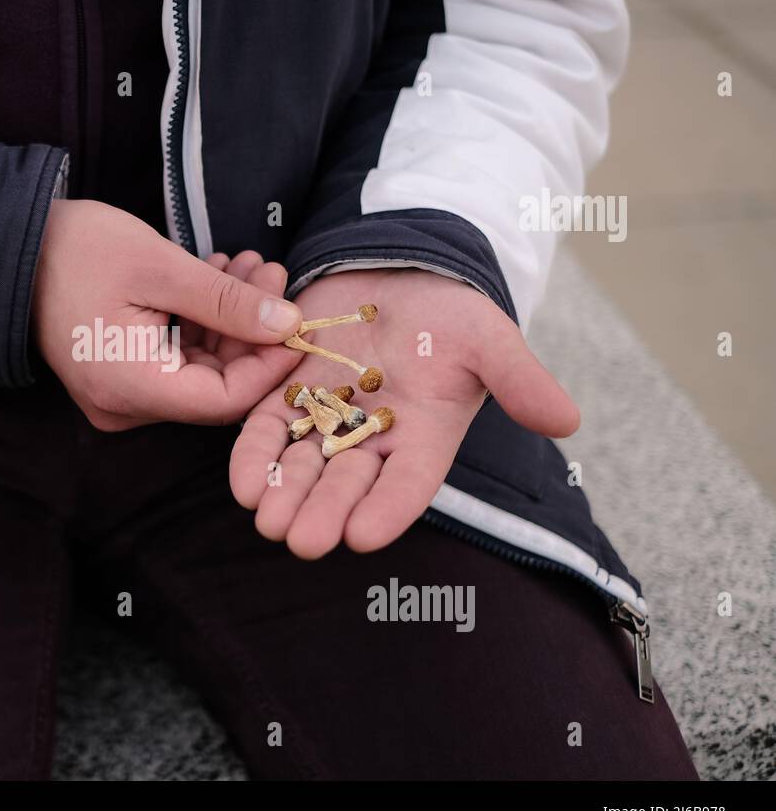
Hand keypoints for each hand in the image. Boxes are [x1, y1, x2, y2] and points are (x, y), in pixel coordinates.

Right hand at [34, 199, 303, 429]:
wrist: (7, 246)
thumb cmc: (75, 251)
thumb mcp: (161, 267)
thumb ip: (227, 302)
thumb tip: (289, 324)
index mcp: (132, 387)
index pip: (224, 401)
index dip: (270, 365)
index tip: (297, 319)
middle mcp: (125, 405)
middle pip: (215, 386)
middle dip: (252, 331)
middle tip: (272, 273)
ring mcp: (120, 393)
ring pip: (199, 370)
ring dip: (229, 319)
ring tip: (248, 265)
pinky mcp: (118, 374)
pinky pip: (175, 360)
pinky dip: (202, 324)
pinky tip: (218, 278)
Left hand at [229, 267, 579, 556]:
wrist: (401, 268)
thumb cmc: (452, 310)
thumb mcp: (490, 338)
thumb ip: (520, 379)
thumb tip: (567, 420)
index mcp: (425, 438)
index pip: (408, 484)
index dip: (387, 510)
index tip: (365, 536)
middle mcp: (373, 440)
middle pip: (346, 485)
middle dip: (323, 512)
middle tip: (301, 541)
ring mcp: (327, 419)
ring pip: (302, 464)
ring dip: (285, 492)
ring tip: (266, 518)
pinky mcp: (287, 393)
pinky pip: (269, 429)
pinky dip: (256, 454)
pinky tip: (243, 481)